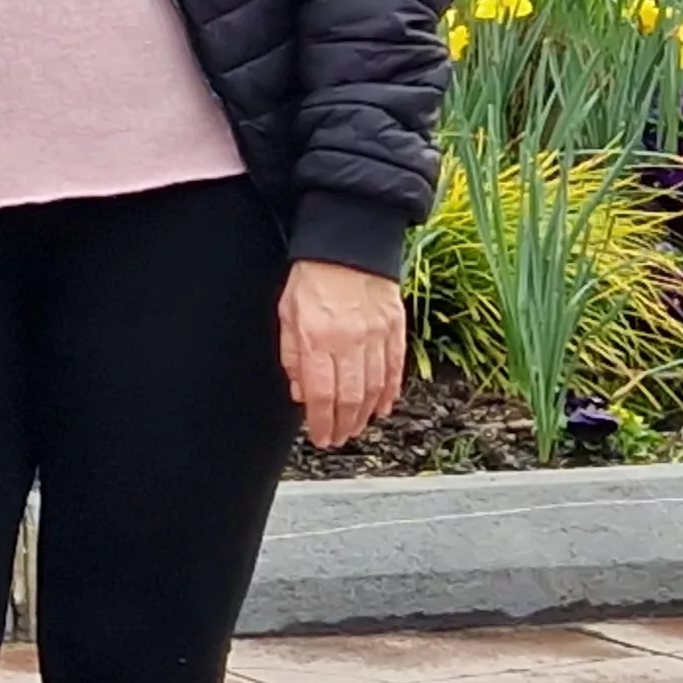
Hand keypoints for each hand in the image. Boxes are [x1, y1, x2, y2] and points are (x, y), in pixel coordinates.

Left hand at [281, 260, 404, 448]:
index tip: (319, 437)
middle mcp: (349, 341)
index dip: (321, 422)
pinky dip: (390, 391)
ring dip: (365, 414)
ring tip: (356, 427)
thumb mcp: (287, 314)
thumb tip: (299, 391)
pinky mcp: (395, 328)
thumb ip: (292, 355)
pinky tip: (383, 405)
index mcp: (317, 339)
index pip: (320, 394)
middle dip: (343, 425)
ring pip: (374, 388)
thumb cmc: (313, 276)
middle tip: (337, 438)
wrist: (348, 245)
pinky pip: (394, 368)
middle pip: (349, 397)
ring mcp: (376, 336)